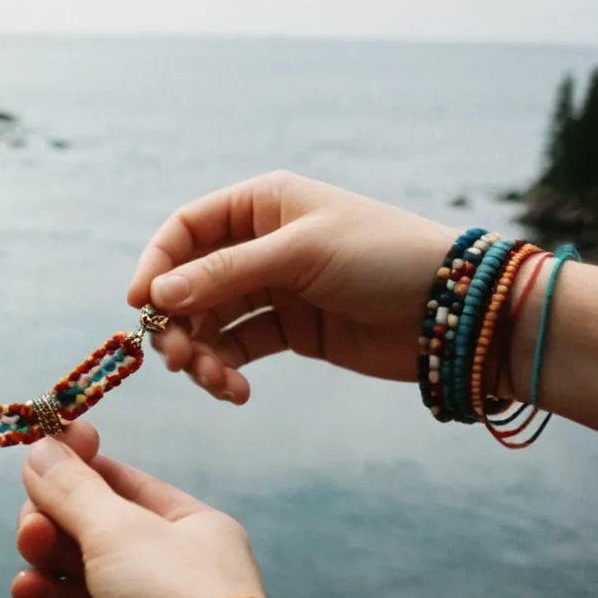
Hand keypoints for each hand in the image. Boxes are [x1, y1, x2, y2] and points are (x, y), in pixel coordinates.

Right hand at [10, 423, 267, 597]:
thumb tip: (40, 447)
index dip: (77, 465)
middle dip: (52, 517)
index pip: (117, 480)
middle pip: (88, 522)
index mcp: (183, 519)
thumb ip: (73, 489)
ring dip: (45, 554)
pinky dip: (47, 596)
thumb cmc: (175, 588)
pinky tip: (27, 588)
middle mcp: (162, 557)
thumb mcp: (120, 527)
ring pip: (75, 565)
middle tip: (33, 524)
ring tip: (32, 552)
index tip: (42, 451)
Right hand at [127, 171, 456, 403]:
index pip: (186, 229)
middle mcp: (261, 244)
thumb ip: (224, 273)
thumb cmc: (384, 258)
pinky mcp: (290, 331)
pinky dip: (228, 371)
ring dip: (202, 355)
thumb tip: (156, 294)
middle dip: (179, 323)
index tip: (141, 306)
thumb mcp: (300, 255)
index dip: (157, 264)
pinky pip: (238, 349)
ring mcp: (274, 288)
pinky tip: (237, 392)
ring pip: (211, 321)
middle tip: (180, 360)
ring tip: (218, 383)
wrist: (456, 312)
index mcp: (263, 205)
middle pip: (190, 282)